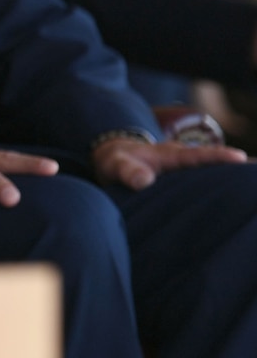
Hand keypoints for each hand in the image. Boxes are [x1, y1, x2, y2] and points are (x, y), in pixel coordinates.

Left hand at [93, 134, 246, 189]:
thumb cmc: (117, 161)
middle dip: (241, 168)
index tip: (241, 158)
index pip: (199, 155)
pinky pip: (208, 183)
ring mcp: (187, 171)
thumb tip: (144, 182)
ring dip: (236, 179)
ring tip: (256, 187)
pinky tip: (243, 202)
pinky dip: (224, 188)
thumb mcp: (117, 164)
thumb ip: (129, 171)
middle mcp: (185, 161)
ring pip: (216, 175)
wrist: (113, 160)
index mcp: (171, 155)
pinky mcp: (186, 182)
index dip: (219, 157)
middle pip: (217, 164)